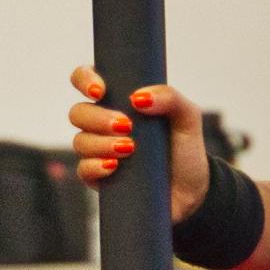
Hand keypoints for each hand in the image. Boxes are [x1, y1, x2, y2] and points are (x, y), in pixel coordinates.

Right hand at [67, 65, 211, 220]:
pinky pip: (82, 170)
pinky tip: (114, 166)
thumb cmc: (185, 149)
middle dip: (98, 118)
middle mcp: (103, 123)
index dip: (84, 80)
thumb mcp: (187, 117)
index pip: (86, 79)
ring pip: (80, 141)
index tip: (100, 91)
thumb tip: (139, 97)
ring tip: (129, 148)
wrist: (191, 191)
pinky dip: (95, 166)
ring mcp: (98, 151)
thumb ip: (170, 97)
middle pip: (78, 112)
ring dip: (101, 143)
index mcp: (119, 100)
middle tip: (126, 126)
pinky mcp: (99, 177)